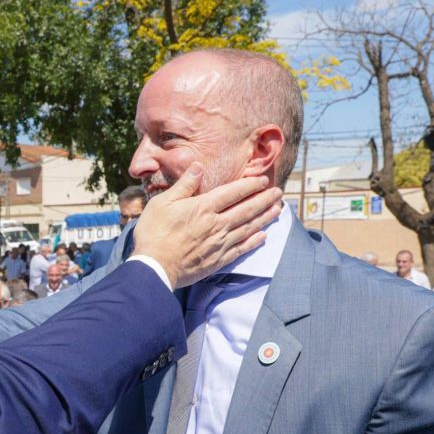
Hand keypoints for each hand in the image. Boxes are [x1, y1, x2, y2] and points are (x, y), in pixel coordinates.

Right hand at [133, 163, 281, 288]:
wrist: (154, 267)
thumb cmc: (153, 233)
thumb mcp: (162, 203)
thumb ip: (184, 185)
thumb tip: (198, 166)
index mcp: (202, 208)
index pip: (232, 193)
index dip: (250, 185)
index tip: (263, 180)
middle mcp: (216, 224)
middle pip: (246, 209)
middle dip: (265, 200)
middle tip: (279, 193)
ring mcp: (219, 244)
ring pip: (248, 228)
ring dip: (265, 218)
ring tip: (278, 210)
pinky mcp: (217, 260)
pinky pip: (241, 249)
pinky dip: (254, 242)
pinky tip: (263, 237)